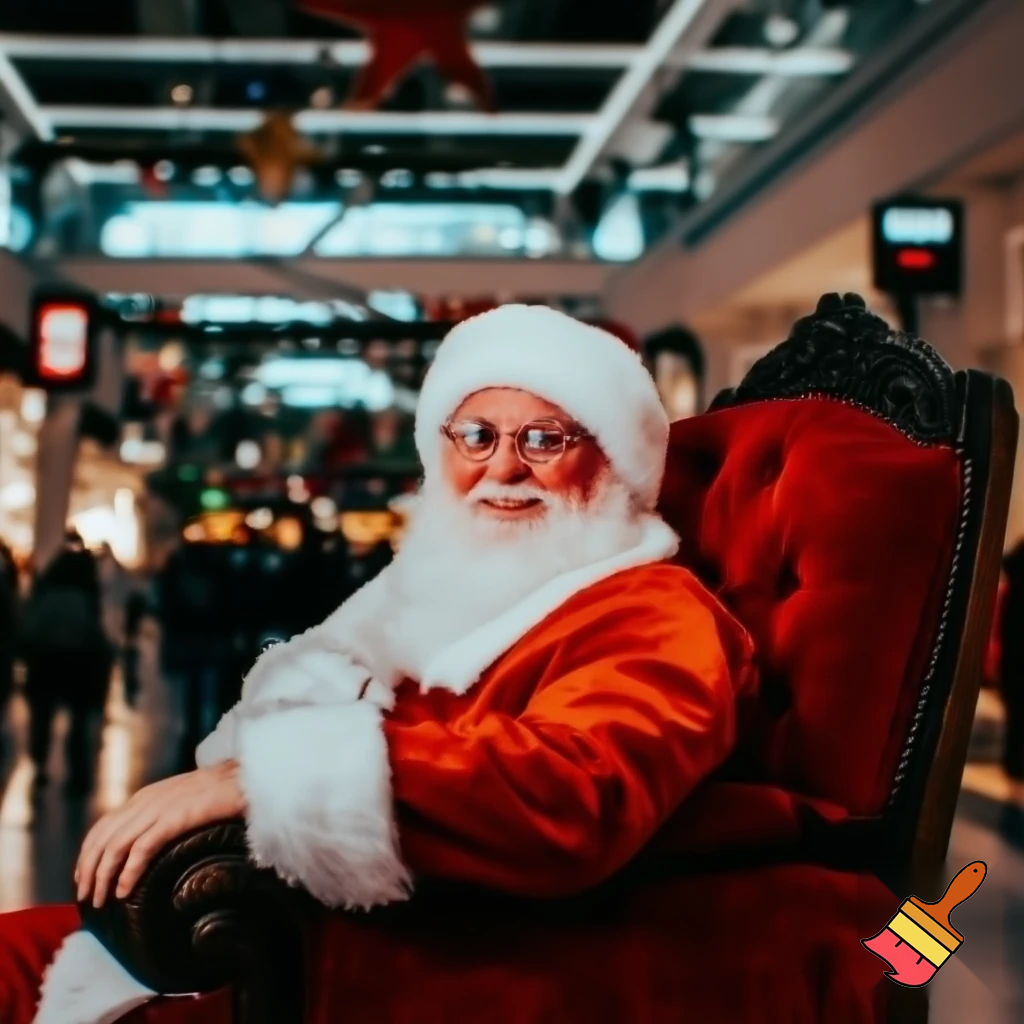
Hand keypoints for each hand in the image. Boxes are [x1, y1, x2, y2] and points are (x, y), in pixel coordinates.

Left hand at [75, 760, 245, 908]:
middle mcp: (146, 801)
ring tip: (101, 900)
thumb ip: (163, 816)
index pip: (103, 827)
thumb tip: (146, 846)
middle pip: (102, 839)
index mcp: (146, 796)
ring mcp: (160, 808)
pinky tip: (125, 891)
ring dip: (103, 877)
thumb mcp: (182, 802)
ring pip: (116, 846)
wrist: (248, 779)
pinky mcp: (176, 818)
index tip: (84, 879)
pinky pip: (142, 848)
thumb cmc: (222, 794)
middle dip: (89, 871)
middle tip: (87, 898)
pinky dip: (128, 872)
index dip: (88, 854)